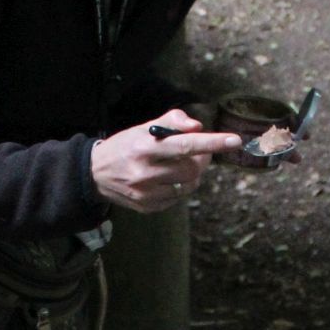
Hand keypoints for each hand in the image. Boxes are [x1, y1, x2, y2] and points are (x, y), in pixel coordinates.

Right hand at [90, 110, 242, 212]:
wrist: (94, 174)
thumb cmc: (126, 146)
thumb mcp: (144, 127)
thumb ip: (173, 121)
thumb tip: (198, 127)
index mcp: (144, 147)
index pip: (185, 144)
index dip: (212, 142)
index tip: (235, 141)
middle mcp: (145, 172)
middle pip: (191, 169)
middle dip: (202, 159)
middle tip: (200, 151)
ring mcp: (146, 193)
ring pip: (187, 185)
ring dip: (192, 174)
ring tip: (181, 165)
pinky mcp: (147, 207)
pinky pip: (177, 198)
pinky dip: (179, 187)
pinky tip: (166, 179)